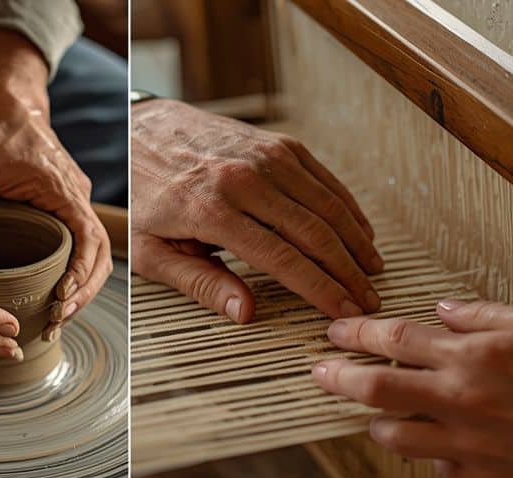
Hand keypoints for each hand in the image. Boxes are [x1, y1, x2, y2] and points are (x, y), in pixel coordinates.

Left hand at [0, 29, 111, 333]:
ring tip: (56, 319)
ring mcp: (74, 206)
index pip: (90, 240)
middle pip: (100, 258)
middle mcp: (78, 200)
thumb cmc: (0, 128)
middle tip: (56, 322)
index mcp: (65, 191)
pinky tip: (53, 297)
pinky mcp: (65, 211)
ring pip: (95, 258)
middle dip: (83, 293)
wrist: (12, 104)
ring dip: (81, 290)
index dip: (82, 273)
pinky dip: (73, 276)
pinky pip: (80, 249)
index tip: (62, 297)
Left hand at [131, 99, 382, 322]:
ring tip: (371, 269)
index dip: (320, 289)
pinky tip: (358, 229)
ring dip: (356, 240)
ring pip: (327, 204)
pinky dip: (346, 205)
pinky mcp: (275, 143)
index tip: (344, 312)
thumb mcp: (152, 250)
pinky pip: (322, 177)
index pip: (283, 259)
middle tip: (368, 299)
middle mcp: (245, 181)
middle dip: (348, 271)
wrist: (141, 130)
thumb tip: (245, 313)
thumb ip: (200, 283)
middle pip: (314, 233)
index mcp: (213, 212)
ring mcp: (264, 157)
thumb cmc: (144, 196)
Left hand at [312, 300, 512, 477]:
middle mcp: (461, 398)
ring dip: (379, 422)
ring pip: (391, 435)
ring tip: (378, 415)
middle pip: (374, 388)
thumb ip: (488, 316)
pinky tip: (438, 444)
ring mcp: (467, 443)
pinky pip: (435, 466)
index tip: (334, 332)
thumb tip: (445, 308)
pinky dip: (429, 453)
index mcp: (474, 355)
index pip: (393, 338)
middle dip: (336, 377)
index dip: (355, 333)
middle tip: (318, 372)